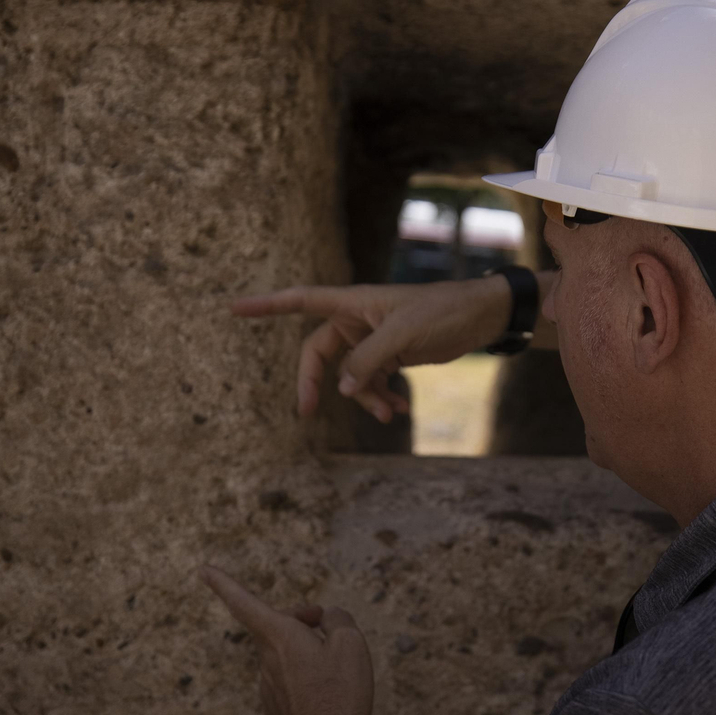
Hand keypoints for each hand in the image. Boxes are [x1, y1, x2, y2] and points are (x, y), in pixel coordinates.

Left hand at [199, 563, 374, 714]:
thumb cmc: (341, 693)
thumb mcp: (352, 643)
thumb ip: (338, 619)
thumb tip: (328, 618)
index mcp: (279, 636)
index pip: (244, 603)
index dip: (224, 583)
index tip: (203, 570)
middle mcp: (266, 661)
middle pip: (277, 628)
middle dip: (299, 619)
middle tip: (325, 623)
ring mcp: (266, 689)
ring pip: (284, 658)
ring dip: (305, 654)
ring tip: (335, 671)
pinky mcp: (273, 713)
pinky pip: (288, 686)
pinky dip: (305, 682)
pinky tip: (325, 697)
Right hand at [229, 278, 512, 422]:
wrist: (482, 317)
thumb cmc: (443, 313)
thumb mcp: (403, 335)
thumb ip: (368, 360)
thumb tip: (343, 388)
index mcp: (353, 302)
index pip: (299, 301)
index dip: (266, 305)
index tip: (233, 308)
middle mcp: (357, 319)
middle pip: (320, 353)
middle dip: (315, 382)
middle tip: (305, 411)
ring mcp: (373, 339)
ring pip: (349, 374)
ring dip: (363, 396)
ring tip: (388, 413)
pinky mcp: (391, 355)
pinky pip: (372, 381)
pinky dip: (380, 398)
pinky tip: (397, 411)